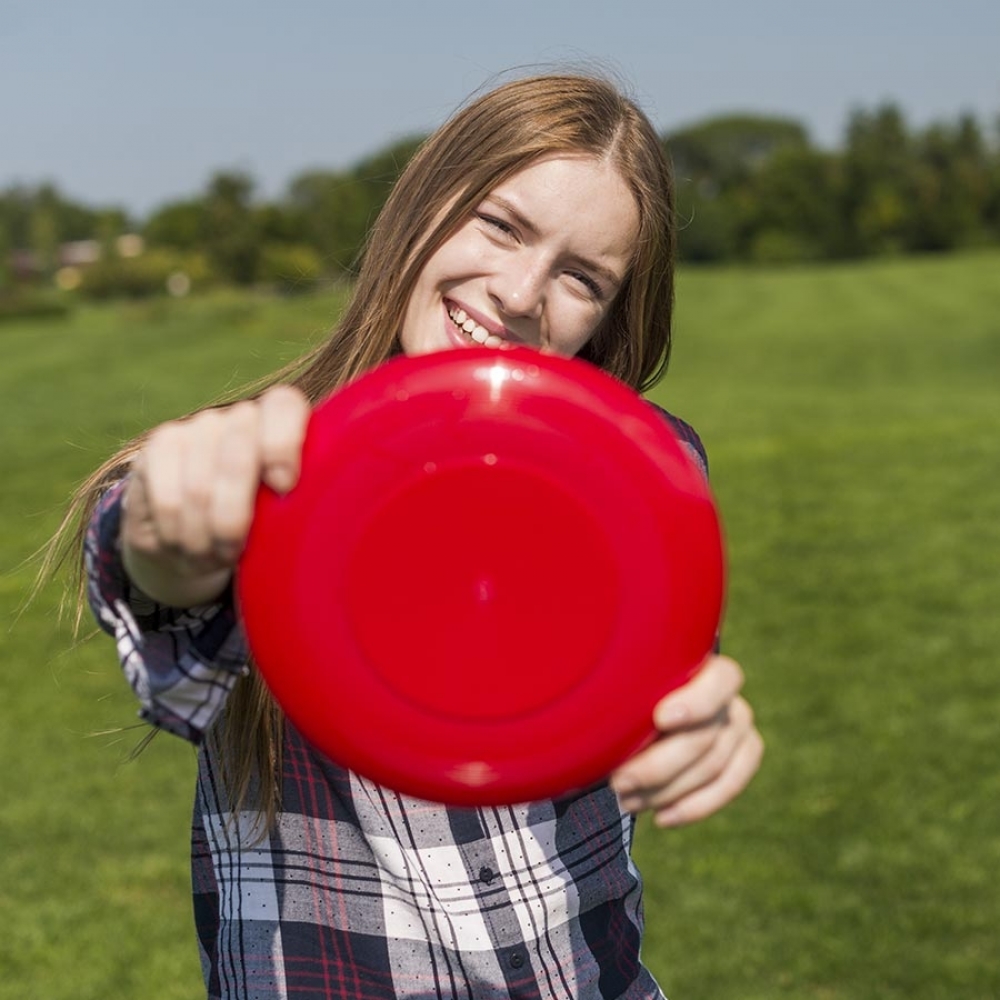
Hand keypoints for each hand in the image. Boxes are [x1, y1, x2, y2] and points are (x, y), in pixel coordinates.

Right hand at [121, 385, 310, 607]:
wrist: (203, 537)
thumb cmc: (263, 528)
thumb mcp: (291, 518)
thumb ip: (304, 503)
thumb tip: (315, 515)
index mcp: (285, 423)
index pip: (284, 406)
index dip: (281, 445)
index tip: (283, 487)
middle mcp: (240, 417)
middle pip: (237, 456)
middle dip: (235, 518)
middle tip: (238, 551)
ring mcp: (196, 428)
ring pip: (199, 488)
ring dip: (207, 536)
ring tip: (215, 555)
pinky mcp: (159, 448)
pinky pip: (168, 500)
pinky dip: (179, 534)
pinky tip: (186, 546)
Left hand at [609, 654, 762, 827]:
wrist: (635, 708)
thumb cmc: (620, 692)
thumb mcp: (617, 687)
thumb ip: (620, 692)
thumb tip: (595, 712)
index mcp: (699, 663)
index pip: (721, 680)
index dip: (696, 703)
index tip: (660, 719)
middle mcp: (726, 692)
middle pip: (705, 737)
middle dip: (659, 767)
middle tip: (617, 782)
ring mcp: (738, 722)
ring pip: (714, 766)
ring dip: (667, 791)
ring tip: (626, 800)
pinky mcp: (743, 750)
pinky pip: (730, 783)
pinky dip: (696, 805)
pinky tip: (662, 817)